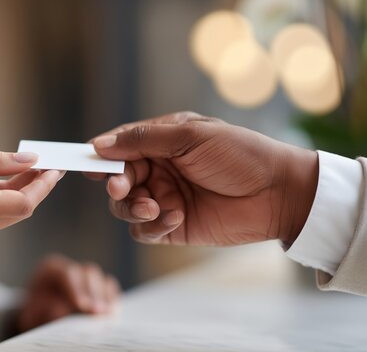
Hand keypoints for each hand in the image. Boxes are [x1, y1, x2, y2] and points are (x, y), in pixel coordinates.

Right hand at [0, 151, 62, 301]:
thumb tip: (29, 158)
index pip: (24, 202)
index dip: (43, 185)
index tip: (55, 167)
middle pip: (21, 209)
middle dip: (36, 186)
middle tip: (47, 163)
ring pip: (10, 213)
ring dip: (20, 191)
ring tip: (27, 166)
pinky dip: (3, 198)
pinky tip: (3, 181)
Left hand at [17, 255, 119, 331]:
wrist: (40, 315)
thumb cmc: (35, 313)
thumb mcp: (33, 313)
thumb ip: (45, 310)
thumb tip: (61, 310)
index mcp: (51, 269)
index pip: (67, 273)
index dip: (76, 288)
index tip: (82, 305)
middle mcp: (71, 268)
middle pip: (88, 272)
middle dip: (94, 293)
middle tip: (97, 311)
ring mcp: (86, 276)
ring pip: (101, 278)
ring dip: (106, 297)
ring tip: (107, 314)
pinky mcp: (98, 286)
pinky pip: (109, 288)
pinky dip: (112, 299)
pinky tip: (112, 313)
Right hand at [90, 112, 317, 245]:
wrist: (279, 193)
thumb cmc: (240, 154)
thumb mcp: (190, 137)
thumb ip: (143, 140)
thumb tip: (100, 144)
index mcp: (163, 142)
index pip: (122, 146)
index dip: (103, 155)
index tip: (87, 164)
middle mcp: (160, 170)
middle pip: (119, 179)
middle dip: (117, 184)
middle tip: (122, 189)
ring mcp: (166, 199)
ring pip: (126, 207)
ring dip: (133, 208)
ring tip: (155, 207)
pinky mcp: (173, 226)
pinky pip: (144, 230)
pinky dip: (153, 225)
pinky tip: (175, 217)